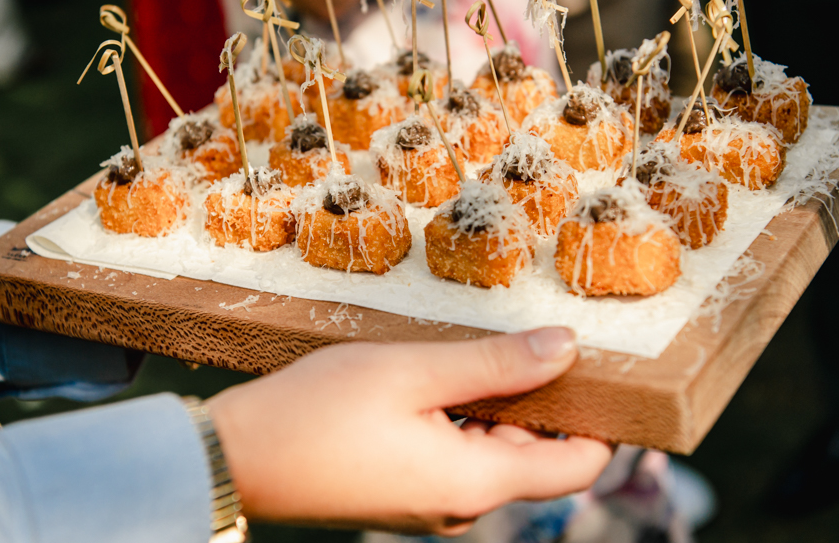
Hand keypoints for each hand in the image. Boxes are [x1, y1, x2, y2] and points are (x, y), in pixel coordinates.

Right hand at [206, 328, 611, 535]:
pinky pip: (459, 454)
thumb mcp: (412, 372)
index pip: (577, 466)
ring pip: (496, 451)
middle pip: (537, 456)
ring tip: (468, 349)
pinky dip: (462, 416)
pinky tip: (435, 376)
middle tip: (522, 335)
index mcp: (475, 482)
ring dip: (496, 403)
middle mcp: (462, 503)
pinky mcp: (406, 490)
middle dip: (540, 399)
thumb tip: (567, 347)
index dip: (601, 419)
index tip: (602, 367)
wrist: (236, 457)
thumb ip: (495, 364)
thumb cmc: (316, 412)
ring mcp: (432, 501)